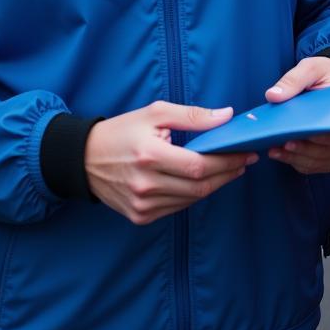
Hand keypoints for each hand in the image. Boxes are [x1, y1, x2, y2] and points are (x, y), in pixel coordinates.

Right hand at [85, 100, 255, 224]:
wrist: (84, 159)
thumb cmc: (123, 130)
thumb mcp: (155, 113)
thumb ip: (193, 115)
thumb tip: (227, 116)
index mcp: (150, 155)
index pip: (199, 165)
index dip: (227, 161)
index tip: (246, 152)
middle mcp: (145, 185)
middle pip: (200, 186)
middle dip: (227, 174)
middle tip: (244, 161)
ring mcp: (142, 204)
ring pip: (191, 199)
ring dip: (214, 185)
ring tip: (229, 169)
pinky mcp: (140, 216)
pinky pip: (177, 207)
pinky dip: (194, 194)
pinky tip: (203, 181)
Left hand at [266, 56, 329, 173]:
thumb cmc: (325, 73)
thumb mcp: (311, 68)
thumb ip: (294, 79)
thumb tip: (273, 95)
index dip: (314, 140)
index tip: (291, 140)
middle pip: (327, 153)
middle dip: (301, 151)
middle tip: (280, 145)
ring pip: (320, 162)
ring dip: (297, 158)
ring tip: (276, 151)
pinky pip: (316, 165)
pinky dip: (299, 162)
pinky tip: (283, 155)